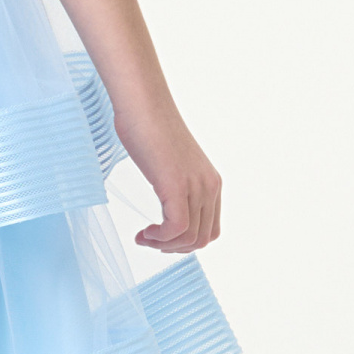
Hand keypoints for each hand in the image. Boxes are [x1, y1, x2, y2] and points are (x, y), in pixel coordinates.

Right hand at [115, 103, 221, 253]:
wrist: (142, 105)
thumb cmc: (149, 127)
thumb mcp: (170, 164)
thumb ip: (176, 185)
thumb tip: (168, 203)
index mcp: (210, 182)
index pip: (210, 229)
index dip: (185, 242)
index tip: (161, 237)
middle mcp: (209, 186)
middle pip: (202, 239)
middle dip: (174, 248)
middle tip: (150, 240)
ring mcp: (195, 186)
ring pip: (190, 238)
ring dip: (164, 246)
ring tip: (145, 237)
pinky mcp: (176, 185)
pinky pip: (176, 228)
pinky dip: (159, 238)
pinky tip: (144, 232)